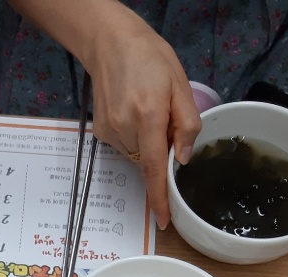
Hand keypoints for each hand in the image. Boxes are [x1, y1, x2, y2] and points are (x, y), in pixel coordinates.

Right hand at [7, 0, 198, 227]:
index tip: (164, 220)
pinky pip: (125, 146)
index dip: (160, 197)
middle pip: (148, 161)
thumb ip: (186, 123)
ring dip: (147, 144)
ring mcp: (109, 132)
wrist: (109, 44)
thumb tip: (182, 159)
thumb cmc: (150, 58)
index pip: (155, 167)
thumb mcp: (179, 84)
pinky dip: (134, 137)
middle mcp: (125, 129)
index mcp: (149, 116)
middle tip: (164, 117)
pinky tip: (133, 111)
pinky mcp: (101, 132)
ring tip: (147, 109)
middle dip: (160, 152)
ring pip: (136, 155)